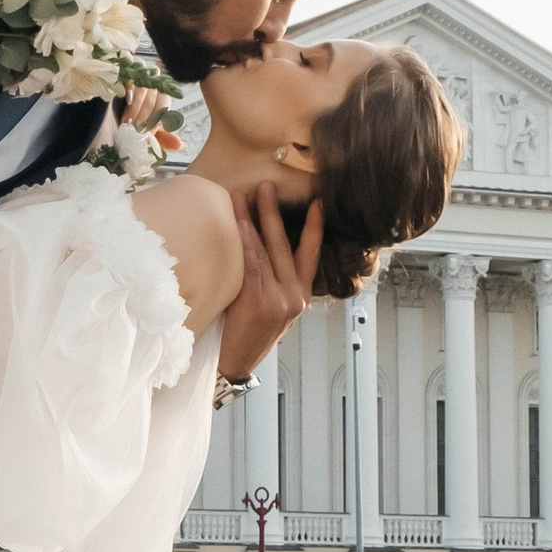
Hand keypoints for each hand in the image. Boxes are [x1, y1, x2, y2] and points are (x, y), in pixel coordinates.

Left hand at [218, 179, 321, 380]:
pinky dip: (243, 239)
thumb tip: (255, 247)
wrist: (232, 366)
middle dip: (274, 212)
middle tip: (266, 186)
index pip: (311, 254)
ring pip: (265, 249)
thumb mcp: (268, 309)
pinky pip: (251, 263)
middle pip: (284, 244)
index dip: (315, 227)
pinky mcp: (260, 302)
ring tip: (243, 195)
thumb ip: (270, 282)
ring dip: (252, 218)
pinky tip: (236, 221)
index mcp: (300, 296)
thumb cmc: (244, 335)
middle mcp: (294, 295)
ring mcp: (279, 299)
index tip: (319, 202)